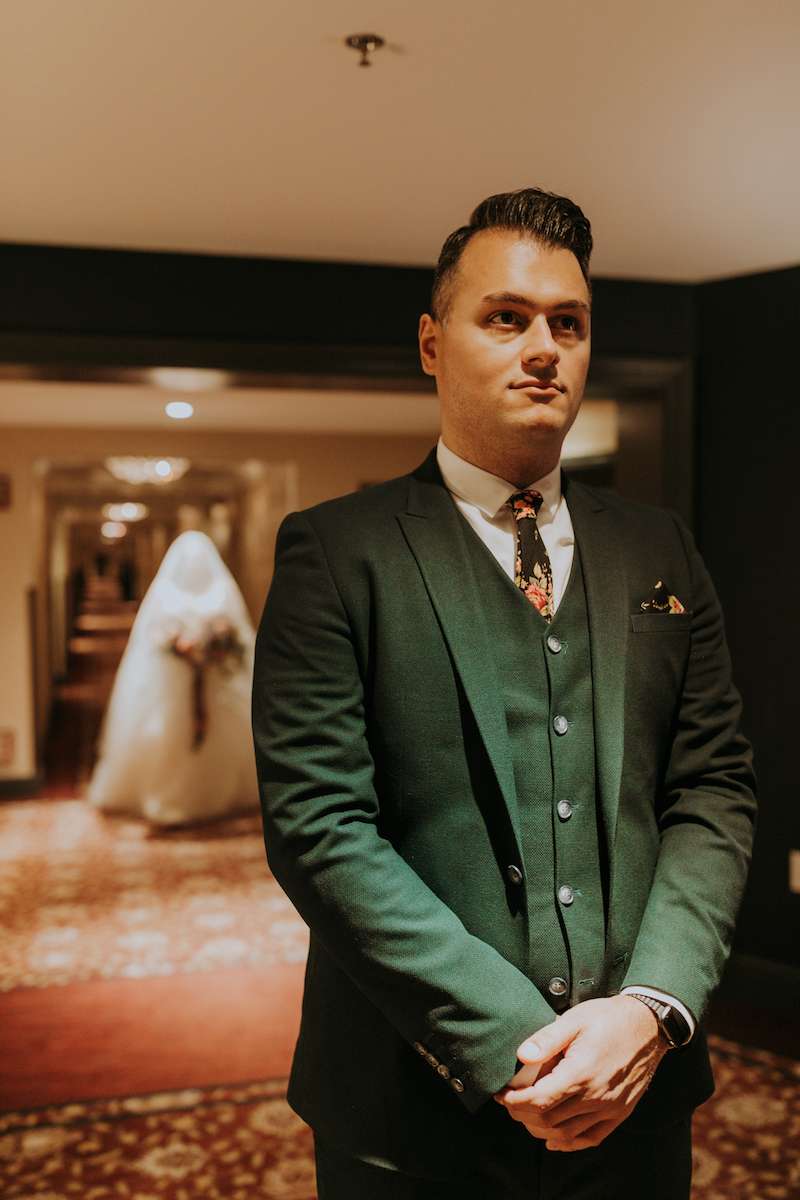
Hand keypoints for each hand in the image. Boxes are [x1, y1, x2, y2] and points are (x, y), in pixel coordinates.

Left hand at [493, 995, 667, 1150]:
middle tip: (509, 1102)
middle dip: (522, 1114)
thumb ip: (547, 1039)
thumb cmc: (608, 1018)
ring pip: (567, 1133)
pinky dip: (569, 1143)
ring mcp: (609, 1108)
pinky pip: (591, 1138)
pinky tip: (554, 1139)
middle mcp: (595, 1097)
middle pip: (549, 1120)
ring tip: (526, 1116)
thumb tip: (521, 1055)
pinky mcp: (620, 1112)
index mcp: (580, 1073)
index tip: (501, 1095)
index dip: (515, 1102)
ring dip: (541, 1129)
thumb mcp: (575, 1019)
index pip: (539, 1100)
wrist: (648, 1025)